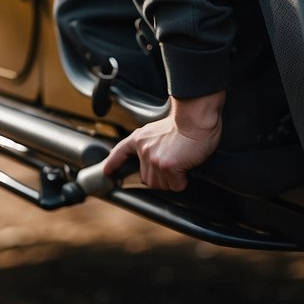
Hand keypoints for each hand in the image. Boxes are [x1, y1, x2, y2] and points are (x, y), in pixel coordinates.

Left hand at [102, 90, 225, 191]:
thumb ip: (152, 144)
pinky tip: (186, 167)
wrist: (196, 118)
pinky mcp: (167, 167)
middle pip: (148, 179)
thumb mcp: (160, 130)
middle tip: (174, 163)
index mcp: (140, 138)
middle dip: (161, 177)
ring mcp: (155, 160)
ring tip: (181, 163)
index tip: (107, 172)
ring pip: (162, 185)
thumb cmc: (186, 122)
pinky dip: (182, 181)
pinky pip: (176, 185)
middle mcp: (144, 150)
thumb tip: (156, 159)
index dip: (113, 163)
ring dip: (173, 180)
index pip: (121, 152)